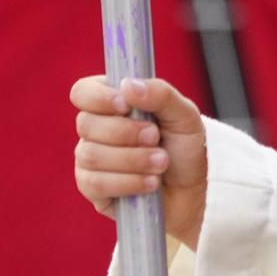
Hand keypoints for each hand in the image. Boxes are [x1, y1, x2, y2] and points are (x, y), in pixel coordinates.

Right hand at [72, 76, 207, 247]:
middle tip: (156, 137)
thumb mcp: (184, 114)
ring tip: (162, 162)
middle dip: (126, 132)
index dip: (98, 98)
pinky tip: (151, 183)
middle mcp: (96, 129)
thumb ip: (160, 94)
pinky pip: (95, 184)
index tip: (125, 105)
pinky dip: (128, 182)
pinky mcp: (93, 189)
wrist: (193, 189)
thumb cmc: (185, 147)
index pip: (83, 92)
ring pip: (91, 155)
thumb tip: (127, 85)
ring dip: (132, 159)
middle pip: (86, 124)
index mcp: (113, 103)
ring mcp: (90, 160)